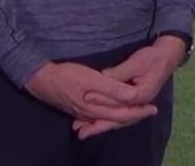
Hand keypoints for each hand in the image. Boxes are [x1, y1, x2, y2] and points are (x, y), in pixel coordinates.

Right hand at [25, 61, 157, 134]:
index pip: (123, 114)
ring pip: (108, 118)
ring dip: (122, 117)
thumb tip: (131, 96)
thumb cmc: (68, 76)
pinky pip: (98, 116)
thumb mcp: (92, 79)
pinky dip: (109, 116)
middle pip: (117, 119)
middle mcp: (91, 114)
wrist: (41, 79)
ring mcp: (83, 113)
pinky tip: (111, 114)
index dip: (139, 111)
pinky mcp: (78, 108)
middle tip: (150, 111)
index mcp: (97, 108)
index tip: (153, 108)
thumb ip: (112, 89)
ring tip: (135, 112)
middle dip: (134, 116)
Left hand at [71, 37, 185, 139]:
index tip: (85, 96)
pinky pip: (119, 115)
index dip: (102, 99)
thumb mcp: (136, 62)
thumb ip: (119, 73)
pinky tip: (94, 123)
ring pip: (117, 120)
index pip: (119, 101)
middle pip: (117, 118)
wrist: (167, 56)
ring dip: (100, 126)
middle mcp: (140, 104)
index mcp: (142, 95)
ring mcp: (137, 105)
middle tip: (79, 129)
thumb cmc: (152, 58)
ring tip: (82, 131)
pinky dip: (106, 120)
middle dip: (98, 124)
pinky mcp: (133, 103)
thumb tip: (101, 78)